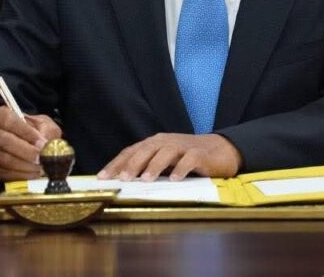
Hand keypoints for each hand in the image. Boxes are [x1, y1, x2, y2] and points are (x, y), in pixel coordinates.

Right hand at [0, 107, 62, 180]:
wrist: (27, 142)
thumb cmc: (34, 130)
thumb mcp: (42, 124)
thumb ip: (44, 131)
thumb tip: (45, 145)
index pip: (10, 122)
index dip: (26, 133)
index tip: (41, 142)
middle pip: (4, 142)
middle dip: (26, 151)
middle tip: (41, 158)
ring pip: (3, 159)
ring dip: (24, 165)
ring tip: (39, 167)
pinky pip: (3, 173)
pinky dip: (19, 175)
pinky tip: (33, 174)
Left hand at [97, 133, 241, 181]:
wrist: (220, 151)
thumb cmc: (186, 158)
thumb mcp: (164, 161)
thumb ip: (146, 167)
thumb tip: (120, 182)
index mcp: (154, 143)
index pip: (131, 151)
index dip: (116, 163)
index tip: (103, 177)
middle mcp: (166, 142)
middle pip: (146, 150)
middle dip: (132, 164)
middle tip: (122, 178)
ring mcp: (183, 146)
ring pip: (166, 153)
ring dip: (154, 166)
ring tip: (144, 180)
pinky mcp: (200, 154)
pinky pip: (189, 160)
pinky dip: (181, 169)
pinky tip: (174, 179)